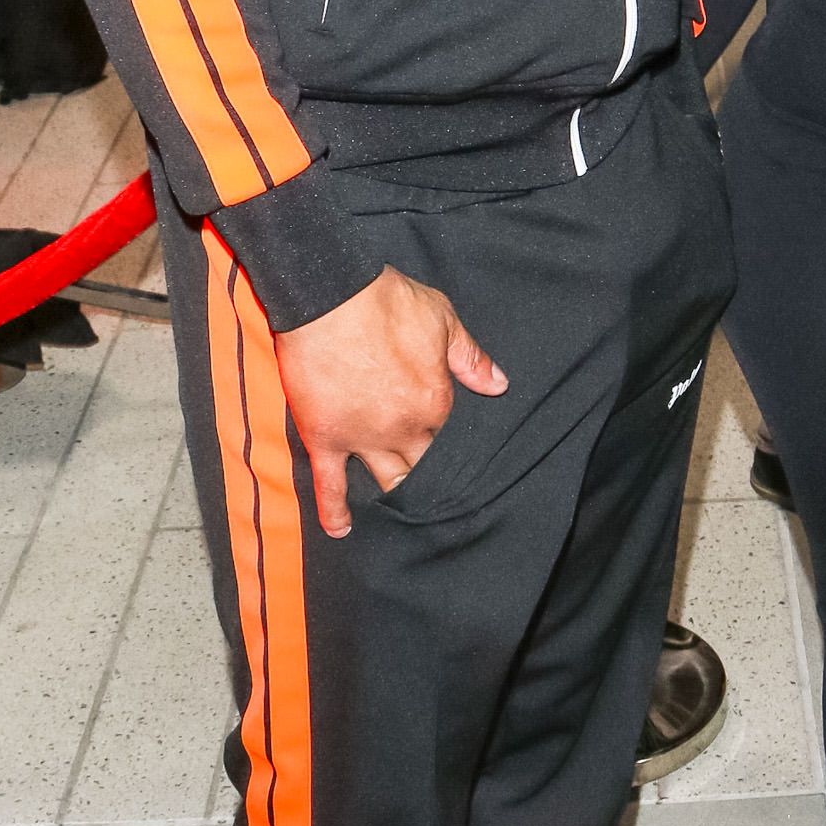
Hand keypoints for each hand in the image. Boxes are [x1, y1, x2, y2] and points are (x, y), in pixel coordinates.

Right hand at [275, 266, 506, 538]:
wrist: (329, 296)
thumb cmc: (386, 301)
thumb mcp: (442, 318)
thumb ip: (471, 357)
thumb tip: (499, 385)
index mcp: (435, 402)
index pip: (450, 434)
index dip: (447, 434)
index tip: (444, 437)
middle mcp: (403, 429)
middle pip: (423, 464)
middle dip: (430, 472)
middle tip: (433, 482)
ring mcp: (363, 438)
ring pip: (387, 480)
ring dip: (396, 492)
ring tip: (403, 507)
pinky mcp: (326, 439)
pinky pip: (330, 484)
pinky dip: (335, 511)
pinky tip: (340, 529)